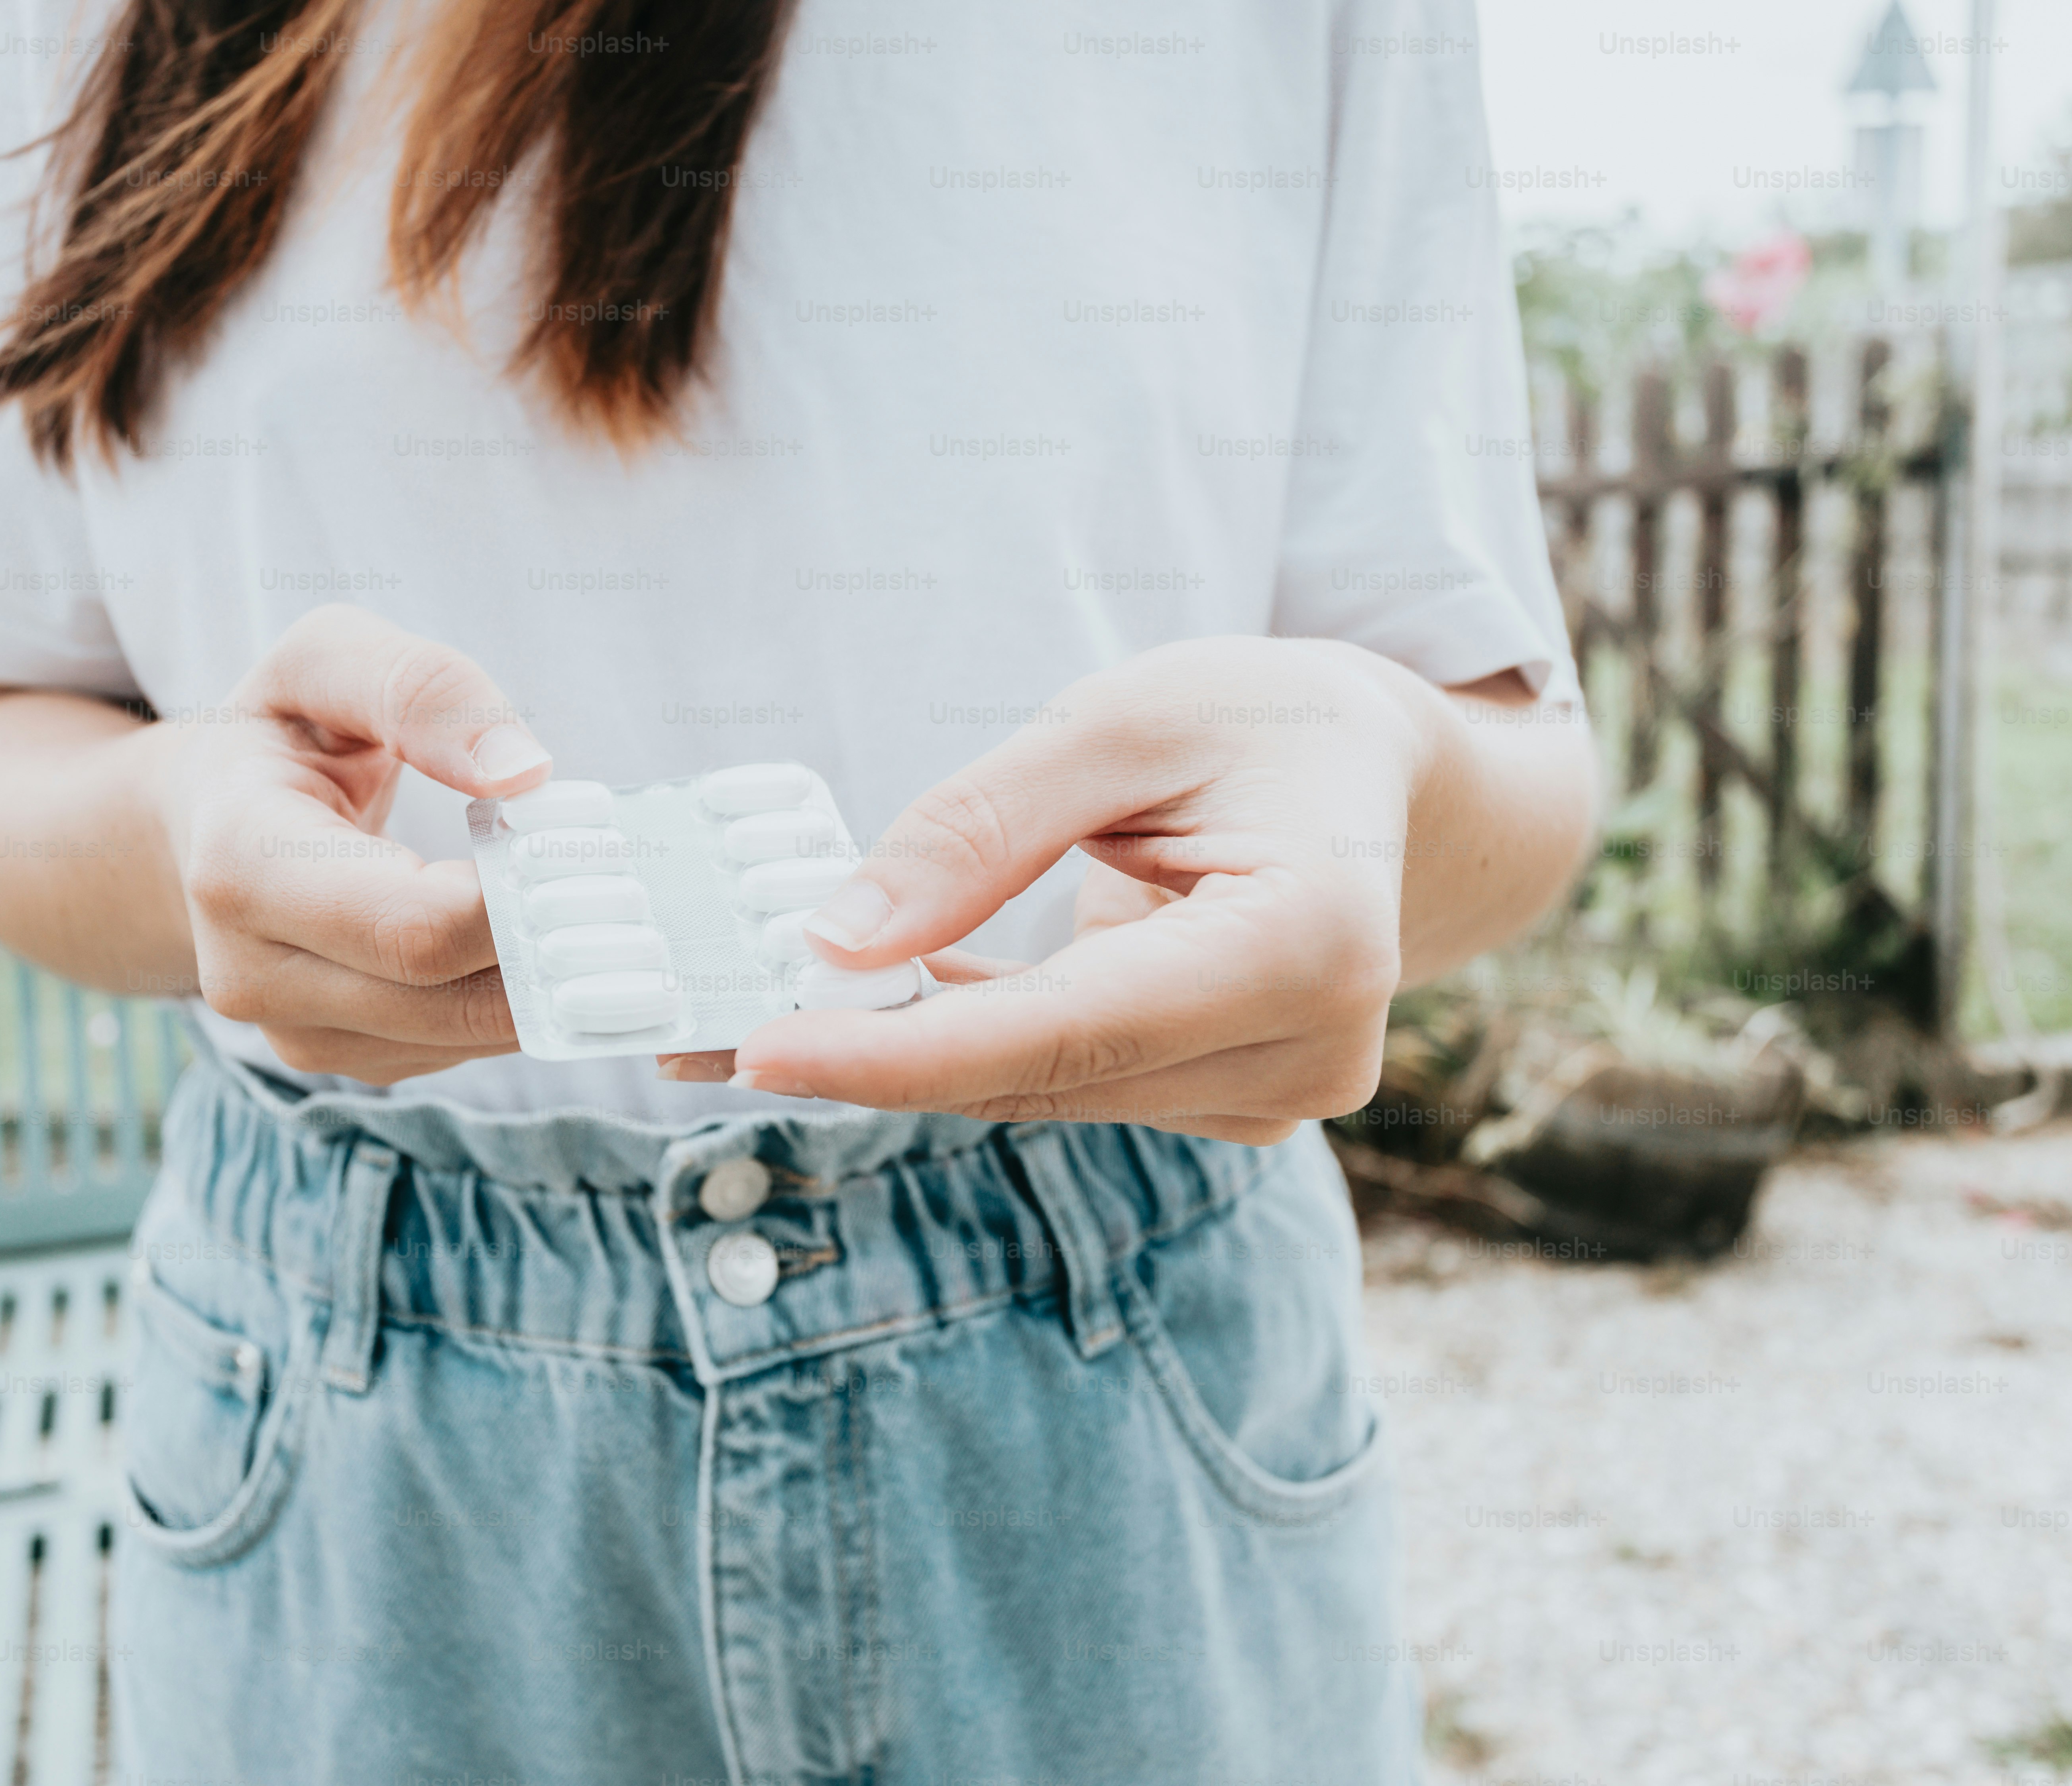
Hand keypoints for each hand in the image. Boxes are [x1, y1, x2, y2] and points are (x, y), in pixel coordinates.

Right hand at [155, 604, 549, 1084]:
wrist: (198, 821)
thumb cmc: (279, 731)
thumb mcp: (327, 660)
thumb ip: (424, 689)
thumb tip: (524, 769)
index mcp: (240, 864)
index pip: (415, 924)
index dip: (520, 903)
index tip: (592, 852)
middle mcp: (251, 972)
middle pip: (451, 997)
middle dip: (555, 950)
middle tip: (633, 895)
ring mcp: (291, 1031)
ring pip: (465, 1036)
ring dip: (547, 983)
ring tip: (596, 911)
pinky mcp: (335, 1057)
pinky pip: (456, 1050)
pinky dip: (513, 1003)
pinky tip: (533, 943)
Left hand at [702, 637, 1445, 1141]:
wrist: (1378, 776)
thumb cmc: (1265, 718)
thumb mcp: (1121, 719)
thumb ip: (981, 831)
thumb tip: (839, 937)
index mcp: (1310, 943)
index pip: (1066, 1032)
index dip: (900, 1054)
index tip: (760, 1051)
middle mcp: (1310, 1049)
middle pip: (1039, 1074)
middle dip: (866, 1055)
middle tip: (697, 1027)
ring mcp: (1274, 1092)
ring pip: (1039, 1089)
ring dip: (901, 1054)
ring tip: (751, 1006)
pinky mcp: (1228, 1100)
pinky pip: (1062, 1081)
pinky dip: (960, 1045)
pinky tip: (855, 1010)